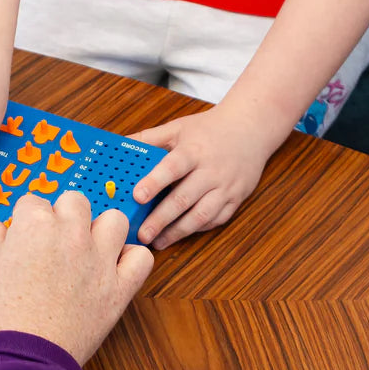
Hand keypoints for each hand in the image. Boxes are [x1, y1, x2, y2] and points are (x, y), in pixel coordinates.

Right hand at [0, 191, 153, 365]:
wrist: (22, 359)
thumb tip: (0, 228)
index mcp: (35, 226)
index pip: (33, 202)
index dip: (27, 219)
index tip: (25, 236)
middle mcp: (71, 234)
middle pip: (75, 201)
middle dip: (63, 215)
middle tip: (54, 241)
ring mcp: (99, 259)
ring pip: (114, 220)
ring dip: (101, 230)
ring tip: (88, 249)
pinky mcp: (119, 288)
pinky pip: (141, 258)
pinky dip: (131, 260)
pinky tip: (114, 269)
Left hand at [130, 104, 280, 249]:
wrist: (249, 129)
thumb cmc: (209, 129)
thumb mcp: (178, 127)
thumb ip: (149, 138)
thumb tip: (119, 144)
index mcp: (193, 151)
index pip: (172, 168)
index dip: (154, 182)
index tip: (137, 196)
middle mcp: (211, 171)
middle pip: (184, 198)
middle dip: (161, 219)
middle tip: (142, 234)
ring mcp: (225, 187)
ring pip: (201, 215)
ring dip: (178, 231)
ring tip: (158, 241)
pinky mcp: (236, 199)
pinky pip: (216, 220)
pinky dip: (198, 229)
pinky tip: (180, 234)